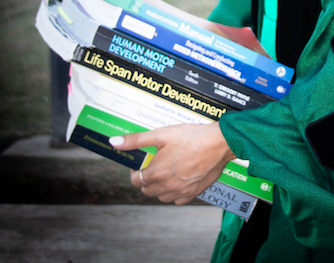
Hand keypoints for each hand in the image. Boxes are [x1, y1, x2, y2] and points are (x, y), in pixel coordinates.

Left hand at [109, 123, 235, 203]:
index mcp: (157, 173)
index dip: (135, 172)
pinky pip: (177, 200)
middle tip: (153, 165)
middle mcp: (167, 186)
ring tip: (165, 171)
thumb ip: (136, 140)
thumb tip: (114, 142)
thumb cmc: (192, 137)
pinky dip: (174, 192)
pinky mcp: (194, 193)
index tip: (140, 164)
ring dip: (159, 187)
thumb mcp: (161, 134)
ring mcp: (181, 192)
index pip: (136, 181)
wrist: (219, 143)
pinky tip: (178, 179)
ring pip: (162, 197)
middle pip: (147, 190)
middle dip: (146, 179)